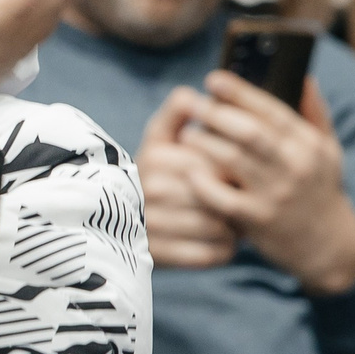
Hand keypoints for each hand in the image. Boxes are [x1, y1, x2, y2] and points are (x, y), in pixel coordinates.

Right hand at [138, 86, 241, 268]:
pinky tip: (217, 240)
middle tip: (235, 200)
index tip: (231, 175)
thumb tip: (192, 95)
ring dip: (233, 228)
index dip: (232, 172)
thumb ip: (176, 113)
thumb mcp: (158, 139)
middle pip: (222, 196)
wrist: (118, 224)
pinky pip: (214, 254)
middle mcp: (152, 189)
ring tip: (227, 221)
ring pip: (221, 228)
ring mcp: (154, 226)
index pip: (217, 163)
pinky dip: (223, 250)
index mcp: (156, 156)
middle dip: (235, 200)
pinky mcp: (162, 257)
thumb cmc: (154, 175)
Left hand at [170, 70, 354, 294]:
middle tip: (190, 103)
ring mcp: (275, 194)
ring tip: (186, 133)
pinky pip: (221, 197)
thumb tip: (302, 76)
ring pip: (231, 160)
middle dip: (215, 114)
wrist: (328, 246)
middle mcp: (294, 166)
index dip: (240, 92)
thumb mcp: (328, 150)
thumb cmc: (320, 190)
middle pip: (248, 131)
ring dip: (204, 143)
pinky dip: (203, 182)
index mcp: (309, 144)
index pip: (272, 110)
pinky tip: (189, 171)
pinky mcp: (257, 220)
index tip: (213, 79)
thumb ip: (314, 113)